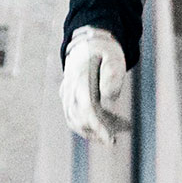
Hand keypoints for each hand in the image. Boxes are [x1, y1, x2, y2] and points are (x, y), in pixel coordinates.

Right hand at [59, 26, 131, 144]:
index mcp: (81, 77)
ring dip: (90, 131)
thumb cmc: (105, 50)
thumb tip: (108, 99)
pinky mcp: (67, 96)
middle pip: (79, 118)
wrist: (88, 42)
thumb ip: (112, 75)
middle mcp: (70, 87)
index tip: (110, 141)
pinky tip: (103, 127)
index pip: (87, 108)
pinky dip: (85, 125)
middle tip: (115, 137)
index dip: (98, 126)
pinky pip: (72, 116)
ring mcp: (66, 92)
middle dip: (97, 132)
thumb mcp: (114, 57)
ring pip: (73, 120)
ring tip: (112, 133)